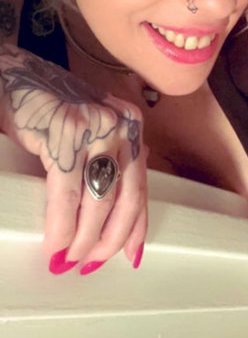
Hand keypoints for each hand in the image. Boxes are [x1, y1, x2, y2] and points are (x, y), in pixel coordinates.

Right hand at [0, 46, 147, 273]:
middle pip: (125, 198)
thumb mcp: (93, 129)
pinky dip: (60, 225)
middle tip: (89, 262)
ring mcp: (94, 128)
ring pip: (98, 201)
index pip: (141, 186)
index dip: (135, 226)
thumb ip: (110, 159)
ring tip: (67, 257)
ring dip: (84, 239)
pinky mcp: (65, 135)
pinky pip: (67, 193)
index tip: (131, 254)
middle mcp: (120, 125)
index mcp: (131, 125)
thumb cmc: (51, 105)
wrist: (17, 75)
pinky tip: (54, 242)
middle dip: (108, 240)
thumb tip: (118, 209)